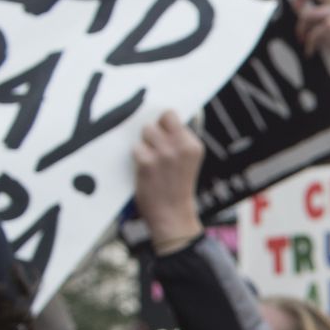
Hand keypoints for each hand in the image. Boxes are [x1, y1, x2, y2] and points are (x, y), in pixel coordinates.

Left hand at [131, 112, 204, 250]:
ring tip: (152, 160)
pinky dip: (138, 157)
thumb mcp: (188, 161)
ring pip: (145, 131)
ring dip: (145, 143)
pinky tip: (145, 170)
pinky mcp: (147, 163)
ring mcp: (164, 154)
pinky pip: (136, 148)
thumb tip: (161, 118)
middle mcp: (181, 147)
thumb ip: (179, 141)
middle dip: (154, 130)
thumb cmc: (177, 186)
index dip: (165, 123)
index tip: (164, 135)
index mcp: (194, 146)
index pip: (171, 115)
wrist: (172, 214)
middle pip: (158, 120)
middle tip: (156, 147)